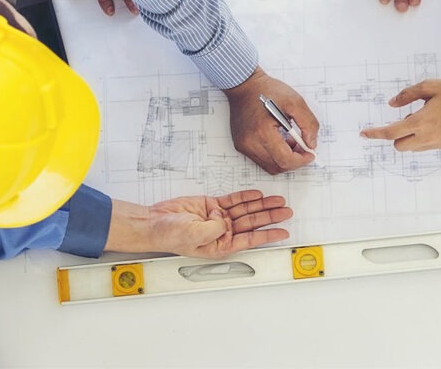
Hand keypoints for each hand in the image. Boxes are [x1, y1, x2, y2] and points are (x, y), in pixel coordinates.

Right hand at [105, 190, 291, 257]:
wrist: (154, 222)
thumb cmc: (169, 235)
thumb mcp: (194, 235)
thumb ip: (213, 228)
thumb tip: (226, 220)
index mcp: (220, 245)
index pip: (250, 239)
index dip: (268, 234)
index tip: (283, 231)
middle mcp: (222, 232)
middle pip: (252, 223)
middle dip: (270, 216)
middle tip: (286, 212)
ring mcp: (218, 218)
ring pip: (245, 210)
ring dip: (262, 205)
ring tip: (278, 201)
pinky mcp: (212, 205)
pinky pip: (233, 200)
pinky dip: (246, 197)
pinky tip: (257, 194)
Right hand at [224, 67, 318, 173]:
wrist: (244, 85)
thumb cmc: (266, 90)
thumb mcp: (295, 101)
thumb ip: (308, 124)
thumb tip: (311, 143)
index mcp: (262, 131)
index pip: (285, 160)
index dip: (301, 160)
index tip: (310, 153)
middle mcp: (250, 142)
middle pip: (278, 166)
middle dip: (294, 160)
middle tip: (303, 147)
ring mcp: (243, 145)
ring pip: (270, 166)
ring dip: (284, 159)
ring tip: (290, 142)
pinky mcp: (241, 145)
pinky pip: (261, 160)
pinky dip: (274, 155)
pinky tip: (279, 141)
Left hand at [360, 79, 440, 150]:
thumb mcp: (426, 87)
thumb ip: (406, 96)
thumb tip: (392, 103)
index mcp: (420, 122)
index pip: (390, 133)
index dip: (375, 133)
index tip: (364, 133)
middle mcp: (427, 136)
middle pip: (399, 145)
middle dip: (396, 135)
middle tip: (406, 120)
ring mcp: (437, 143)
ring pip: (413, 148)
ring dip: (410, 137)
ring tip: (423, 119)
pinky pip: (427, 146)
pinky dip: (423, 139)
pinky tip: (433, 125)